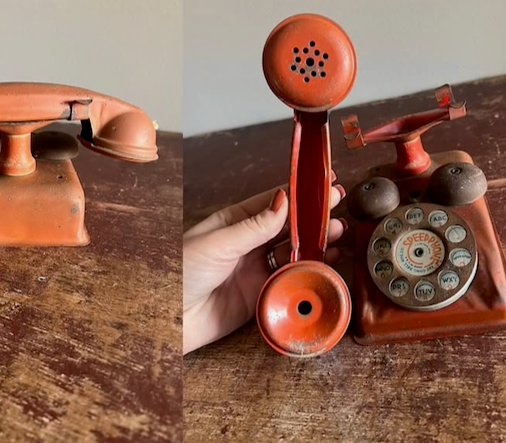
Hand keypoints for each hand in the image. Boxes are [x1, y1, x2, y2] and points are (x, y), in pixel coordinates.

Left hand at [183, 178, 345, 353]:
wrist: (166, 320)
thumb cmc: (180, 273)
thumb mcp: (219, 242)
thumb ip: (254, 226)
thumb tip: (284, 201)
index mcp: (234, 222)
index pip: (273, 202)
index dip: (299, 193)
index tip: (322, 183)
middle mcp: (248, 243)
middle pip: (288, 226)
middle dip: (313, 215)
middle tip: (338, 204)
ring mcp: (256, 269)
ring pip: (294, 252)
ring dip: (316, 241)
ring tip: (339, 231)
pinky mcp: (261, 297)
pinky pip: (290, 281)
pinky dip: (309, 271)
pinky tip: (326, 262)